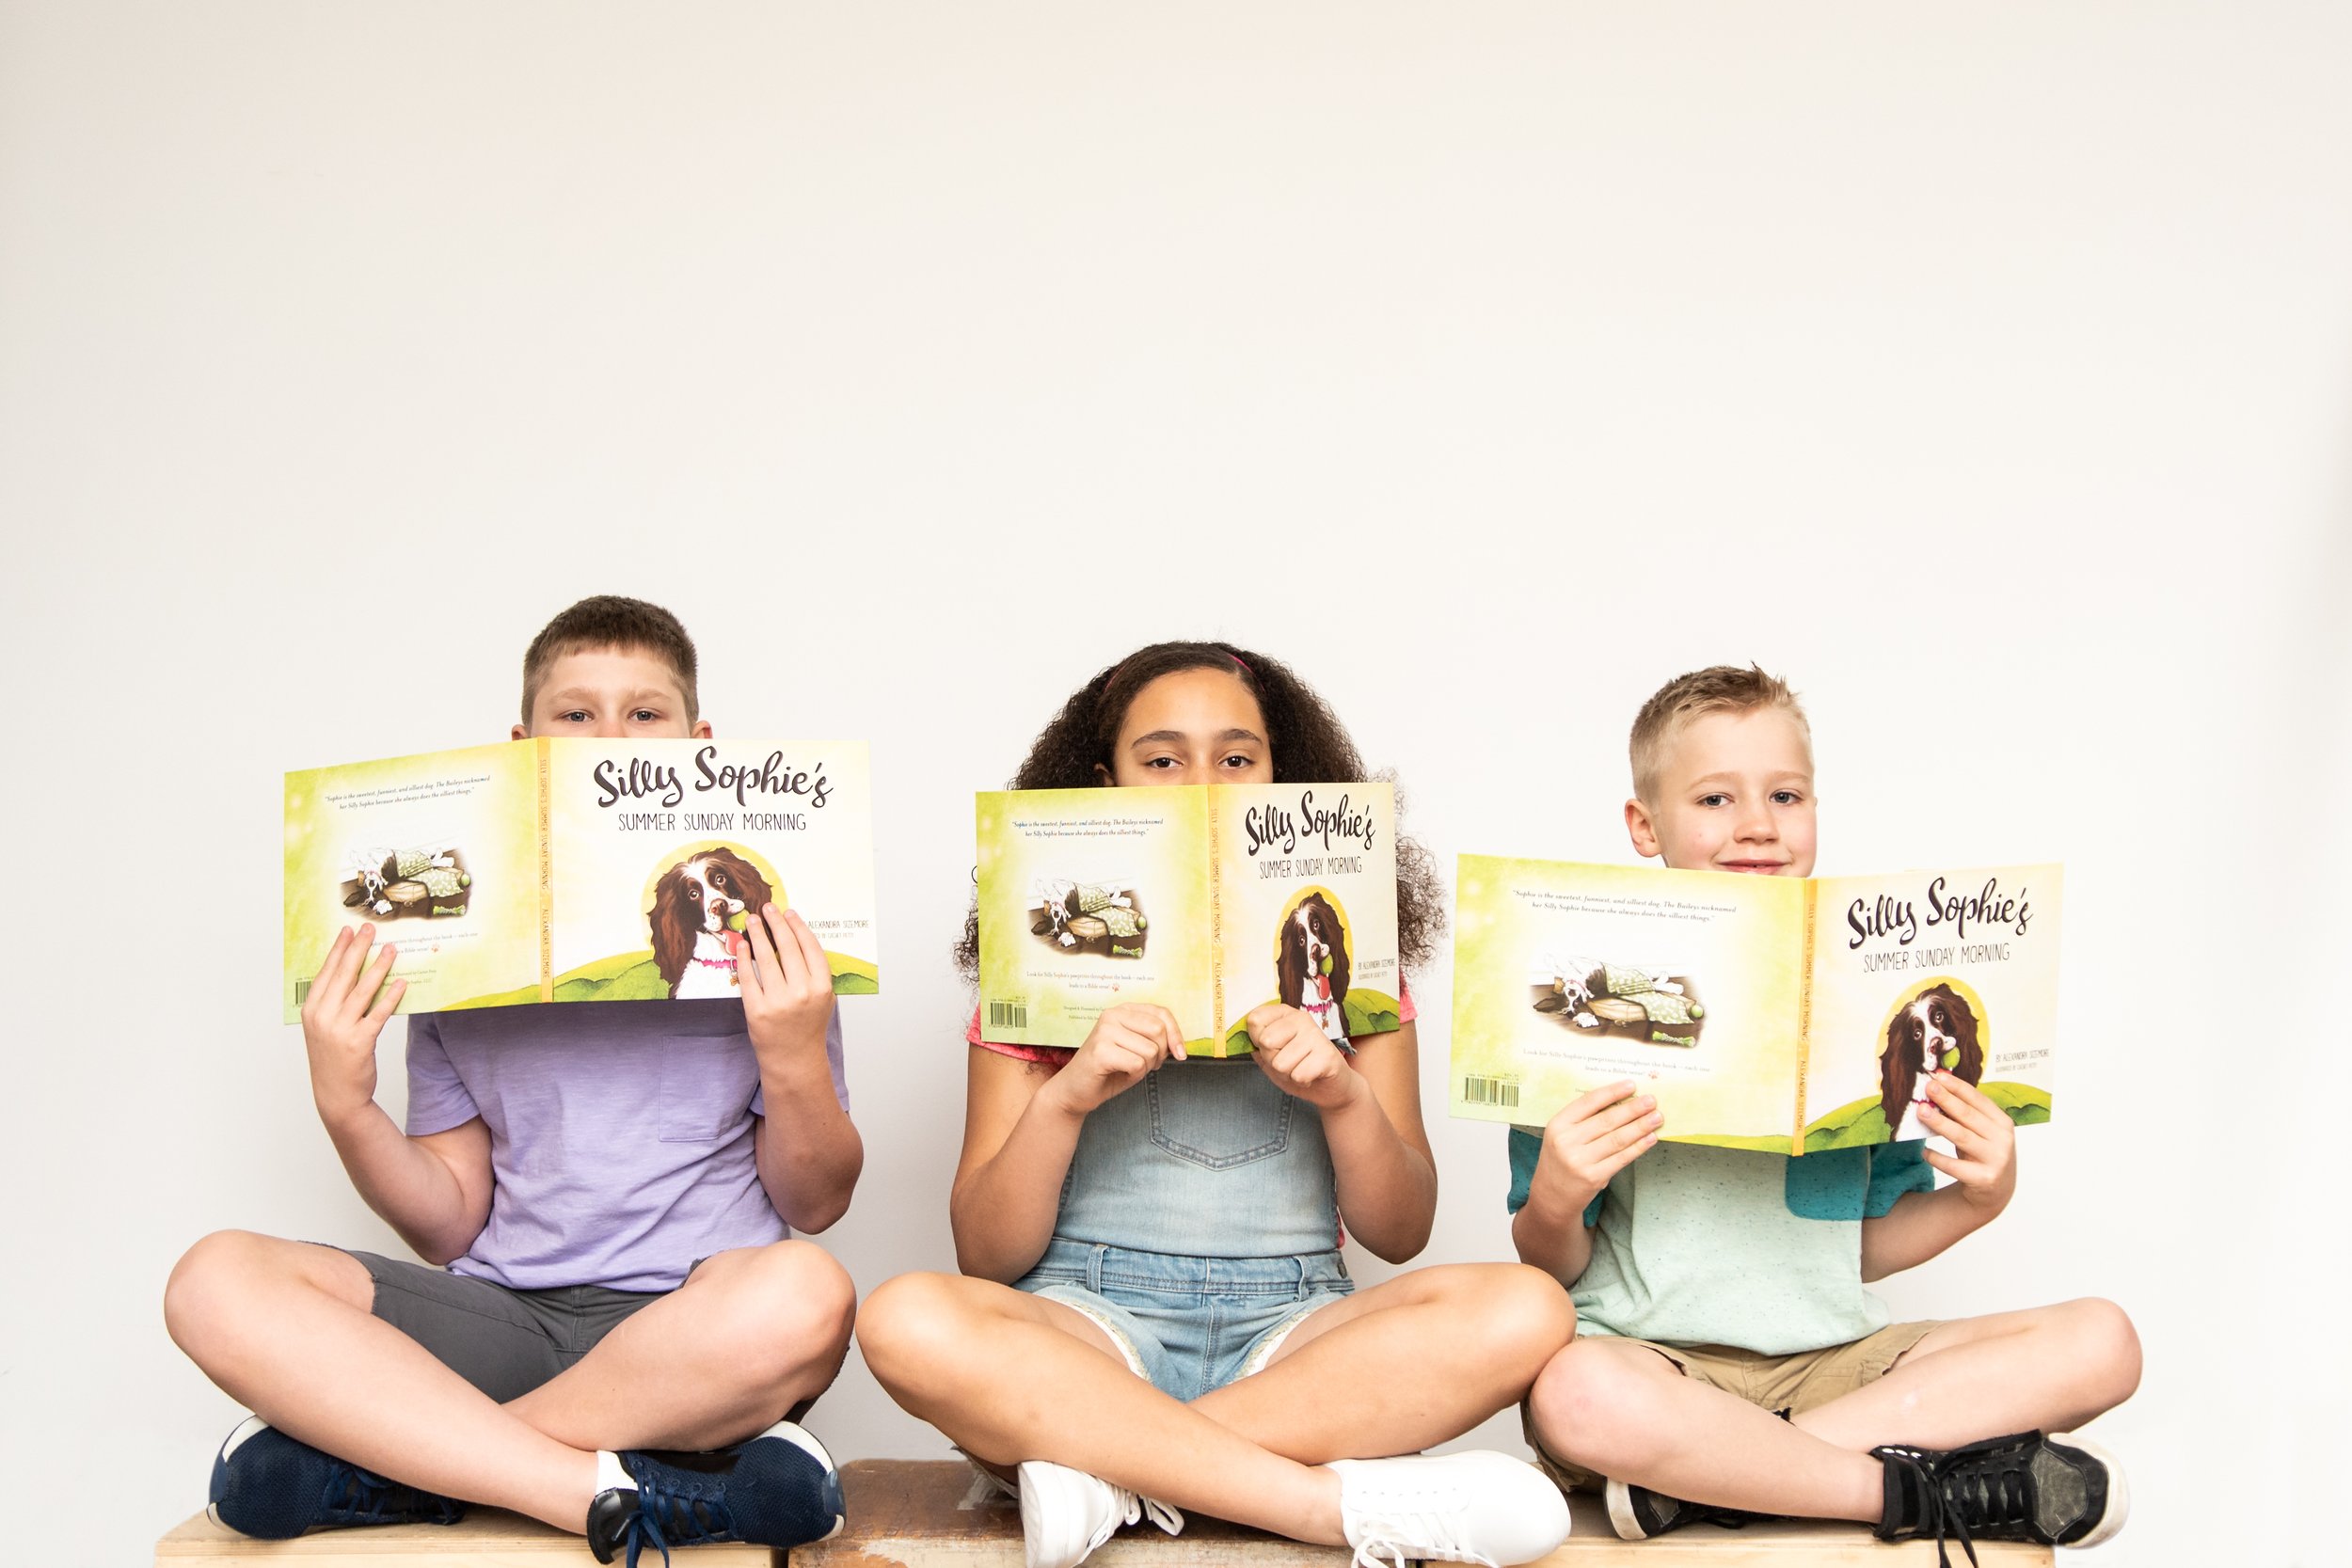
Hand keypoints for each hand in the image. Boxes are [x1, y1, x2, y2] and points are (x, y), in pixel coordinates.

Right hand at [301, 923, 405, 1127]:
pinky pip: (378, 1014)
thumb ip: (334, 1002)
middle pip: (343, 976)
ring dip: (379, 967)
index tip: (347, 931)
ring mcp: (339, 1029)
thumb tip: (354, 974)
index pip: (326, 973)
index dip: (338, 950)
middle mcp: (322, 1017)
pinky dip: (390, 997)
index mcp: (311, 1010)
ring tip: (392, 949)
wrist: (336, 1094)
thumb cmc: (332, 1058)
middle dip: (358, 949)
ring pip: (362, 991)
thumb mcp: (324, 1027)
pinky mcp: (359, 1042)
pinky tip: (401, 984)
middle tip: (370, 929)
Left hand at [733, 905, 835, 1072]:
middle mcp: (802, 993)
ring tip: (753, 920)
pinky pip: (748, 977)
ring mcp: (778, 1002)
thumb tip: (796, 937)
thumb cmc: (808, 1026)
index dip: (798, 927)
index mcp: (822, 987)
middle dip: (776, 923)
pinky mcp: (757, 1010)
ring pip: (765, 958)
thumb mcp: (823, 998)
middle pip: (787, 948)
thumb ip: (814, 971)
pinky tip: (742, 945)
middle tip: (768, 909)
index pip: (810, 948)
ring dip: (758, 934)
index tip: (789, 913)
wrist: (794, 1059)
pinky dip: (744, 958)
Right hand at [1045, 1003, 1185, 1117]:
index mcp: (1122, 1010)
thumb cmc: (1109, 1070)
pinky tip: (1119, 1074)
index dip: (1176, 1034)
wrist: (1075, 1091)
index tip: (1181, 1054)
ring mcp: (1105, 1032)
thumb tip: (1180, 1046)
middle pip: (1159, 1031)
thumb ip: (1155, 1039)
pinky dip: (1134, 1076)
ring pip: (1150, 1050)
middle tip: (1144, 1064)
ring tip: (1127, 1068)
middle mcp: (1112, 1015)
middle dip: (1160, 1054)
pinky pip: (1138, 1064)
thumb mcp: (1137, 1048)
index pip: (1162, 1013)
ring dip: (1145, 1067)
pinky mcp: (1100, 1051)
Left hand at [1244, 1003, 1362, 1110]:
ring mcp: (1316, 1034)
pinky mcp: (1327, 1054)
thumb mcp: (1270, 1056)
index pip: (1255, 1020)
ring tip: (1301, 1068)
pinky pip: (1298, 1075)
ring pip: (1280, 1063)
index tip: (1274, 1047)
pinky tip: (1312, 1075)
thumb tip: (1240, 1034)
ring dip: (1288, 1074)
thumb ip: (1255, 1044)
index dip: (1258, 1042)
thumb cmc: (1298, 1068)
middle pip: (1266, 1042)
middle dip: (1273, 1061)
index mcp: (1284, 1014)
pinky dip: (1302, 1081)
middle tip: (1290, 1062)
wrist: (1330, 1087)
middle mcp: (1301, 1018)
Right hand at [1535, 1081, 1659, 1211]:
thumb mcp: (1562, 1135)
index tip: (1631, 1085)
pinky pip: (1621, 1158)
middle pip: (1607, 1120)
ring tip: (1656, 1117)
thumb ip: (1584, 1120)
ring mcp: (1580, 1161)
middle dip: (1633, 1109)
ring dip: (1640, 1127)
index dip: (1612, 1092)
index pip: (1589, 1102)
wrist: (1552, 1195)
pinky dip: (1639, 1147)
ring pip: (1617, 1139)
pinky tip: (1650, 1138)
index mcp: (1558, 1124)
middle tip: (1651, 1100)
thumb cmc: (1561, 1159)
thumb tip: (1621, 1102)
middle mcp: (1567, 1141)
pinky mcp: (1594, 1177)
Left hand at [1917, 1071, 2016, 1212]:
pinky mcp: (1983, 1178)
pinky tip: (1924, 1152)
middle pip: (1969, 1116)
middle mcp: (2002, 1139)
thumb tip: (1937, 1089)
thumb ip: (1966, 1114)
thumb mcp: (1981, 1131)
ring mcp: (1995, 1159)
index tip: (1938, 1075)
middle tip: (1927, 1087)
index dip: (1958, 1086)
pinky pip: (1955, 1167)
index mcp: (2002, 1122)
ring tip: (1921, 1111)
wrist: (1997, 1191)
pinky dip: (1938, 1158)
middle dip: (1947, 1099)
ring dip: (1940, 1123)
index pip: (1979, 1100)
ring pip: (1962, 1137)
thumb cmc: (1983, 1152)